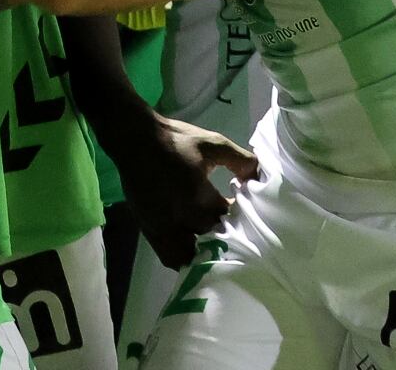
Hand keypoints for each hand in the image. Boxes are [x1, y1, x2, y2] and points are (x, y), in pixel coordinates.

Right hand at [110, 112, 257, 267]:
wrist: (135, 139)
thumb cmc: (175, 140)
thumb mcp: (213, 143)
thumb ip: (240, 160)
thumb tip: (259, 177)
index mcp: (199, 197)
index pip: (228, 221)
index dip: (240, 220)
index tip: (247, 216)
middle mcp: (181, 218)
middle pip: (210, 241)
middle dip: (224, 238)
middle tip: (235, 232)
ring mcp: (162, 226)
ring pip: (189, 256)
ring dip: (203, 253)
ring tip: (214, 244)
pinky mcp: (149, 228)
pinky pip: (168, 256)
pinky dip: (183, 257)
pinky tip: (193, 249)